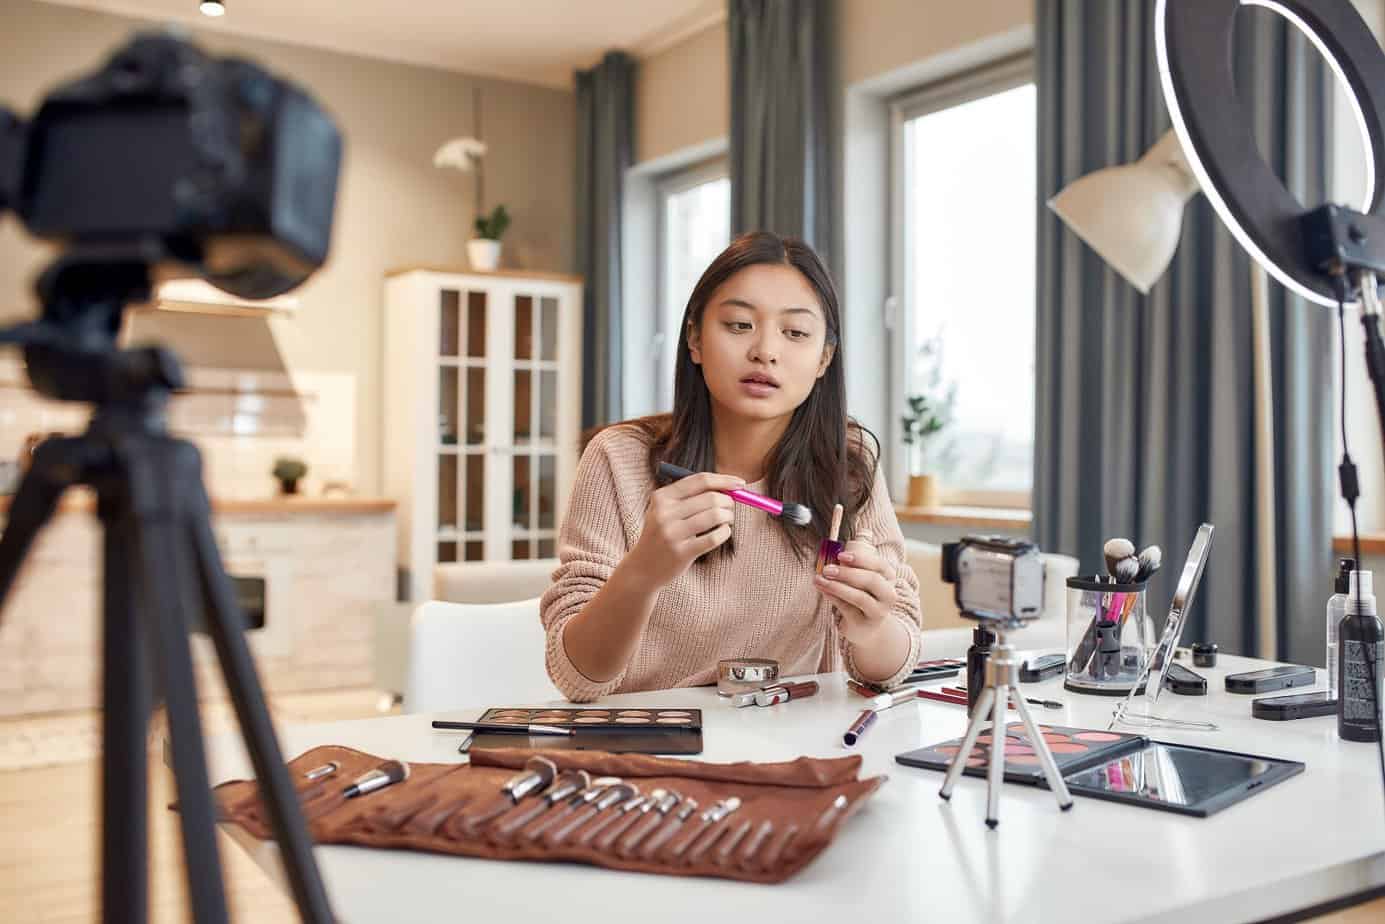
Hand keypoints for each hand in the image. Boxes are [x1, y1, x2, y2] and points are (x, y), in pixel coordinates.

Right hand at [624, 471, 742, 588]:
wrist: (643, 568)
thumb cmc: (662, 535)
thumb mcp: (666, 511)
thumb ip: (692, 496)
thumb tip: (729, 486)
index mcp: (662, 497)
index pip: (699, 481)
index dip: (723, 480)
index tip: (739, 483)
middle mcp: (664, 513)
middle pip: (710, 497)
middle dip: (728, 501)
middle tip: (731, 508)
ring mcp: (672, 533)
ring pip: (715, 515)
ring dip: (728, 516)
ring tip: (727, 521)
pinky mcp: (681, 552)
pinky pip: (714, 537)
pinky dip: (725, 532)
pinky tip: (722, 533)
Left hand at [814, 530, 897, 645]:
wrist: (868, 628)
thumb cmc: (863, 594)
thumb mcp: (865, 576)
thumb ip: (860, 557)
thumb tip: (856, 534)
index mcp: (888, 578)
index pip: (880, 565)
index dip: (861, 559)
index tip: (841, 555)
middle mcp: (888, 594)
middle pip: (871, 580)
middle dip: (847, 573)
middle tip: (827, 569)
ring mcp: (878, 611)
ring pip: (859, 597)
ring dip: (837, 586)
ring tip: (819, 579)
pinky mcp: (864, 624)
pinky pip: (847, 609)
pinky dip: (833, 597)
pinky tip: (822, 589)